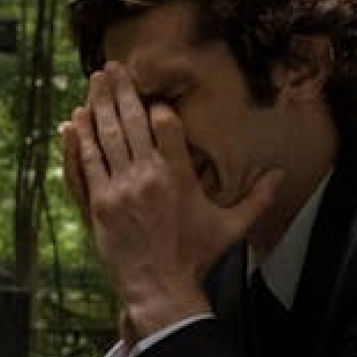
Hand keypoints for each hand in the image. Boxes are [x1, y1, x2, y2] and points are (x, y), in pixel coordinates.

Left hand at [61, 63, 279, 341]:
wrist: (160, 289)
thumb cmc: (196, 257)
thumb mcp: (231, 226)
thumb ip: (257, 198)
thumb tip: (281, 176)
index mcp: (180, 176)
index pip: (167, 125)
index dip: (160, 108)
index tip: (156, 100)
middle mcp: (149, 175)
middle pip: (131, 121)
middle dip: (122, 91)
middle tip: (113, 67)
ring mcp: (121, 188)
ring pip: (106, 136)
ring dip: (99, 104)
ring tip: (95, 81)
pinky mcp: (100, 203)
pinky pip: (87, 163)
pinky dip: (80, 140)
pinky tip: (75, 120)